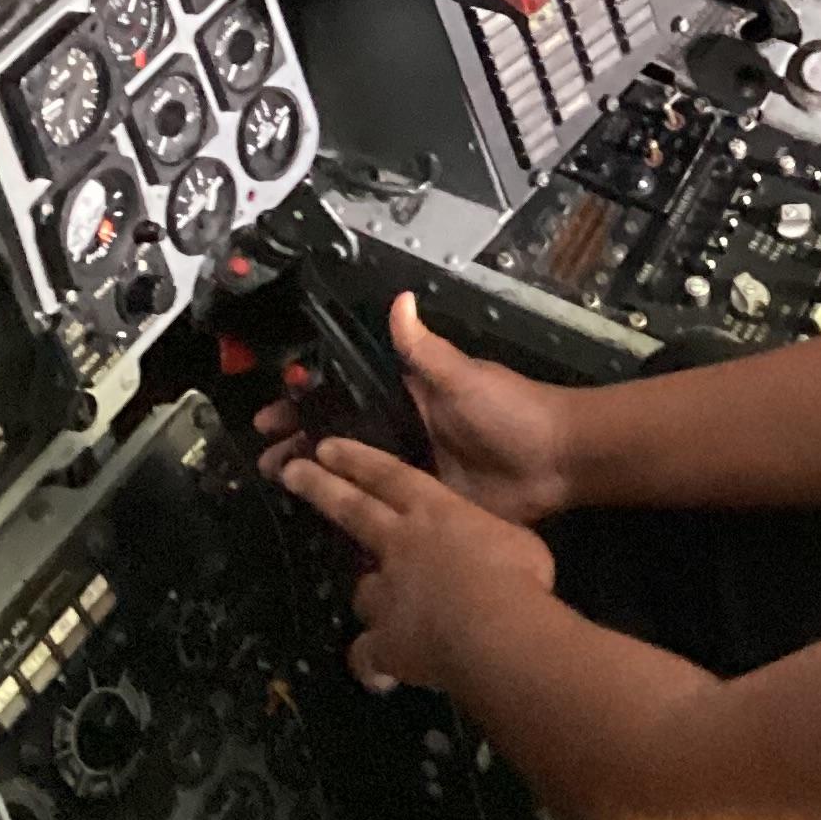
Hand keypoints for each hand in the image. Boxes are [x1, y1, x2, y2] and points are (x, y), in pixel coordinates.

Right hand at [255, 292, 577, 524]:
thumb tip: (399, 299)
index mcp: (408, 395)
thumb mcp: (463, 376)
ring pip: (353, 472)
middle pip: (341, 436)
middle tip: (263, 459)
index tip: (270, 413)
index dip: (306, 403)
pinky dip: (353, 509)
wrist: (557, 462)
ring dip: (317, 477)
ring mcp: (414, 468)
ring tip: (281, 486)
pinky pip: (382, 505)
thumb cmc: (510, 411)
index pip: (344, 395)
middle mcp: (405, 430)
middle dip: (300, 443)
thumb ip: (425, 349)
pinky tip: (321, 520)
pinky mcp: (427, 502)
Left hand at [267, 434, 557, 694]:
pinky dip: (372, 664)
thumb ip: (488, 539)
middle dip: (320, 489)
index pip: (390, 476)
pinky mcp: (384, 641)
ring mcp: (387, 592)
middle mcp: (401, 544)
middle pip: (353, 511)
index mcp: (435, 512)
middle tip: (292, 474)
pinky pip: (367, 655)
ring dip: (371, 597)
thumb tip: (488, 551)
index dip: (359, 460)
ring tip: (382, 612)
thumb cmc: (515, 573)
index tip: (327, 447)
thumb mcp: (515, 539)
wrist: (494, 627)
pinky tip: (381, 676)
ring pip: (363, 591)